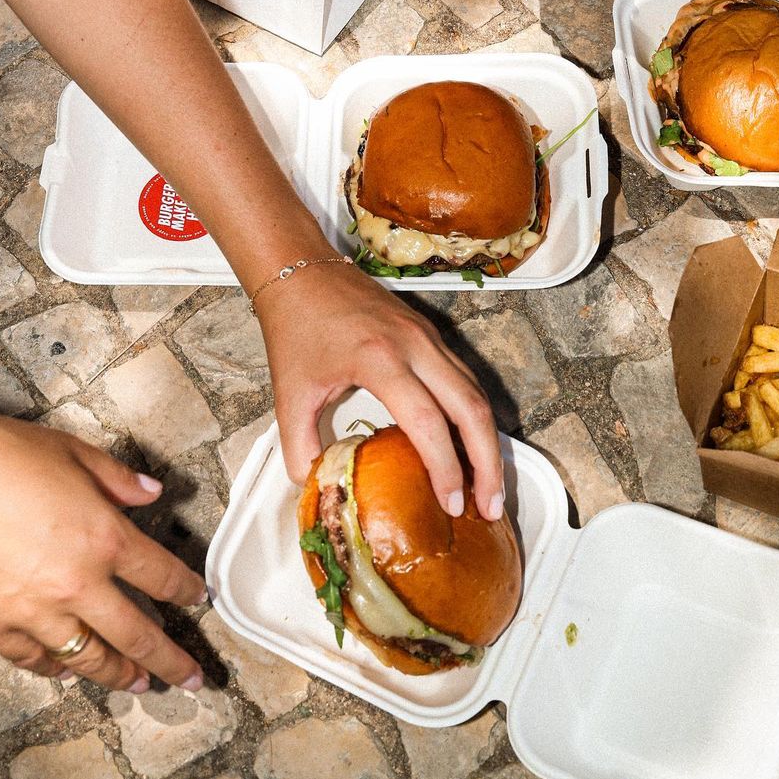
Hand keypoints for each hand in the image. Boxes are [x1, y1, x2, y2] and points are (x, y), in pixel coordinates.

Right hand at [0, 409, 205, 691]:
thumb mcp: (72, 451)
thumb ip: (117, 478)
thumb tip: (152, 491)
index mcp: (104, 537)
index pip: (161, 575)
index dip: (186, 590)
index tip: (199, 600)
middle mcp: (76, 584)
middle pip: (136, 635)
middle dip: (170, 660)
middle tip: (191, 678)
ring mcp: (33, 612)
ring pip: (88, 658)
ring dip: (118, 675)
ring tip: (139, 684)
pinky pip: (34, 660)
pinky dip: (55, 669)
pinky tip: (67, 671)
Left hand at [256, 265, 503, 520]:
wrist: (302, 271)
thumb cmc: (295, 328)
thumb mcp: (289, 393)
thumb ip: (300, 446)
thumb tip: (316, 488)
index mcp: (379, 358)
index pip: (427, 422)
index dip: (444, 468)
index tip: (450, 504)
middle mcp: (414, 345)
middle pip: (471, 408)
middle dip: (487, 462)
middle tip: (489, 507)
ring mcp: (428, 336)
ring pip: (477, 393)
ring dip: (488, 442)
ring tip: (489, 487)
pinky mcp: (430, 334)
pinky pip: (465, 379)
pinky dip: (476, 417)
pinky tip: (473, 447)